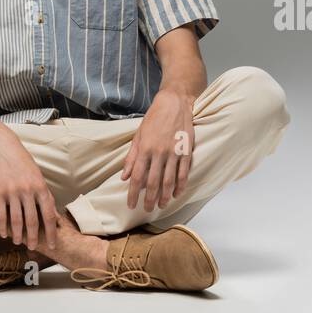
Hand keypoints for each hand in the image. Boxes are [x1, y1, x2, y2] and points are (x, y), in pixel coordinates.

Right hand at [0, 134, 58, 254]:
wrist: (1, 146)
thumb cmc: (21, 161)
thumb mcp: (37, 176)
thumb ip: (45, 195)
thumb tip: (54, 215)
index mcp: (40, 186)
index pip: (48, 215)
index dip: (51, 232)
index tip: (52, 244)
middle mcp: (27, 190)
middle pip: (32, 221)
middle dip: (33, 237)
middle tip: (32, 247)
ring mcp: (12, 191)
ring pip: (16, 220)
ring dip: (17, 234)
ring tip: (18, 241)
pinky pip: (1, 214)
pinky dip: (3, 227)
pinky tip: (4, 233)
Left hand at [120, 91, 195, 211]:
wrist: (175, 102)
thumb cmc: (154, 118)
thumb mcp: (138, 134)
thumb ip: (132, 156)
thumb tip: (124, 176)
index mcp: (145, 148)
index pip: (137, 177)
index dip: (133, 193)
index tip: (131, 205)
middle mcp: (159, 152)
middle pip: (153, 182)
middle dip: (149, 199)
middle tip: (147, 209)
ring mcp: (174, 152)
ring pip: (169, 181)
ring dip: (165, 196)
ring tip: (161, 205)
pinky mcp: (187, 151)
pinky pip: (184, 173)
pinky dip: (180, 186)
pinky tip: (177, 194)